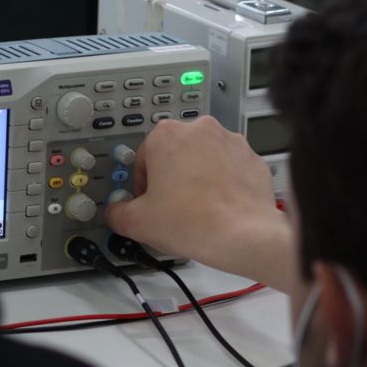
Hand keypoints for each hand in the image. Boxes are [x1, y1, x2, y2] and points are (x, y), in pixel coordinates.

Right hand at [106, 116, 292, 290]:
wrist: (243, 236)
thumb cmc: (195, 222)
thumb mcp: (137, 222)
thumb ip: (116, 212)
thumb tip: (116, 211)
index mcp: (166, 135)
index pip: (143, 158)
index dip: (142, 184)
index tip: (147, 200)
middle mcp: (199, 130)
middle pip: (174, 154)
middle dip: (170, 177)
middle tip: (171, 205)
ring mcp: (229, 141)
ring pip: (202, 158)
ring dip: (196, 177)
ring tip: (196, 207)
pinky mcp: (250, 157)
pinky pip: (228, 167)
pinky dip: (221, 182)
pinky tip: (217, 205)